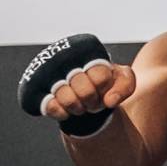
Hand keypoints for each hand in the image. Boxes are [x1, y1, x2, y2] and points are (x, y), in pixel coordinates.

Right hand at [16, 32, 132, 135]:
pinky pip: (52, 107)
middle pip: (85, 90)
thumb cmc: (103, 82)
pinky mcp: (41, 94)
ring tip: (79, 103)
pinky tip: (65, 108)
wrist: (83, 92)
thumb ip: (126, 84)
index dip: (103, 87)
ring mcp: (51, 77)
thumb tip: (110, 101)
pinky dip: (62, 112)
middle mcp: (66, 60)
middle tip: (91, 99)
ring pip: (67, 99)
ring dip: (78, 107)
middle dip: (92, 101)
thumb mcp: (122, 78)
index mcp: (86, 53)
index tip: (102, 88)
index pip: (100, 75)